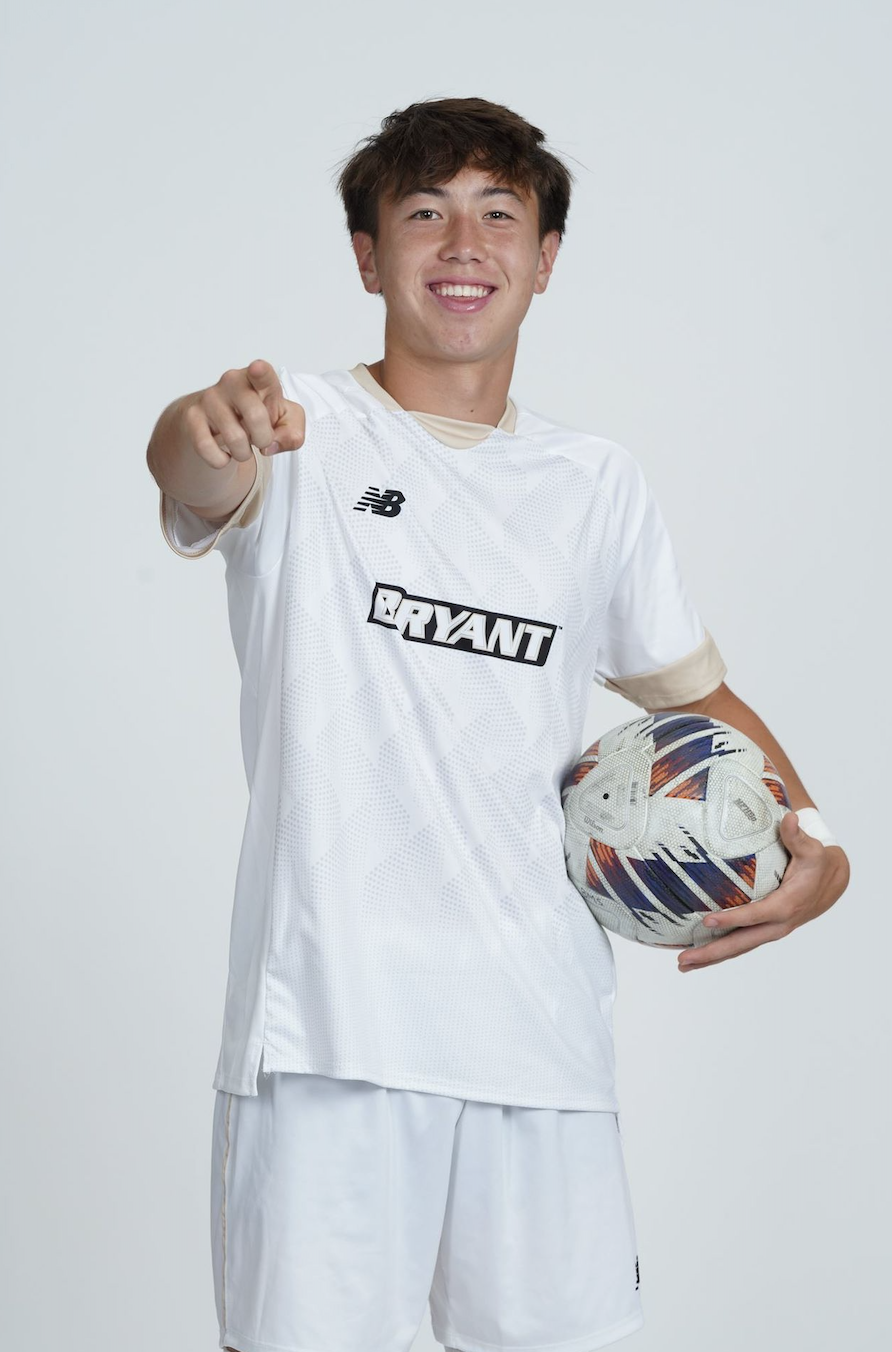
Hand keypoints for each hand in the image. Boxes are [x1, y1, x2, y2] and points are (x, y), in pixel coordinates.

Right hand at [185, 358, 304, 469]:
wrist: (215, 422)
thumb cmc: (255, 417)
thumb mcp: (284, 422)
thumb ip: (293, 434)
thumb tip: (272, 445)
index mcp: (258, 379)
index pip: (262, 372)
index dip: (260, 372)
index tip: (256, 369)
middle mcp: (232, 382)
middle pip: (256, 416)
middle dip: (264, 439)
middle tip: (260, 440)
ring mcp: (210, 398)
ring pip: (235, 438)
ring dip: (243, 453)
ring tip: (241, 446)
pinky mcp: (192, 416)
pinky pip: (207, 448)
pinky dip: (220, 460)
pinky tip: (222, 453)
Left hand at [677, 810, 849, 971]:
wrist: (831, 882)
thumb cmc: (817, 863)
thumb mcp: (811, 849)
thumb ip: (796, 836)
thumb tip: (789, 819)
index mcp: (787, 905)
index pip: (756, 915)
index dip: (733, 919)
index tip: (707, 921)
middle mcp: (778, 924)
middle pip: (742, 942)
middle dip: (712, 953)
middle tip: (683, 960)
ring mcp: (771, 931)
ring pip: (739, 948)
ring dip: (711, 958)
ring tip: (683, 965)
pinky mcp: (765, 930)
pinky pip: (741, 944)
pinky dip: (720, 952)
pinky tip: (699, 956)